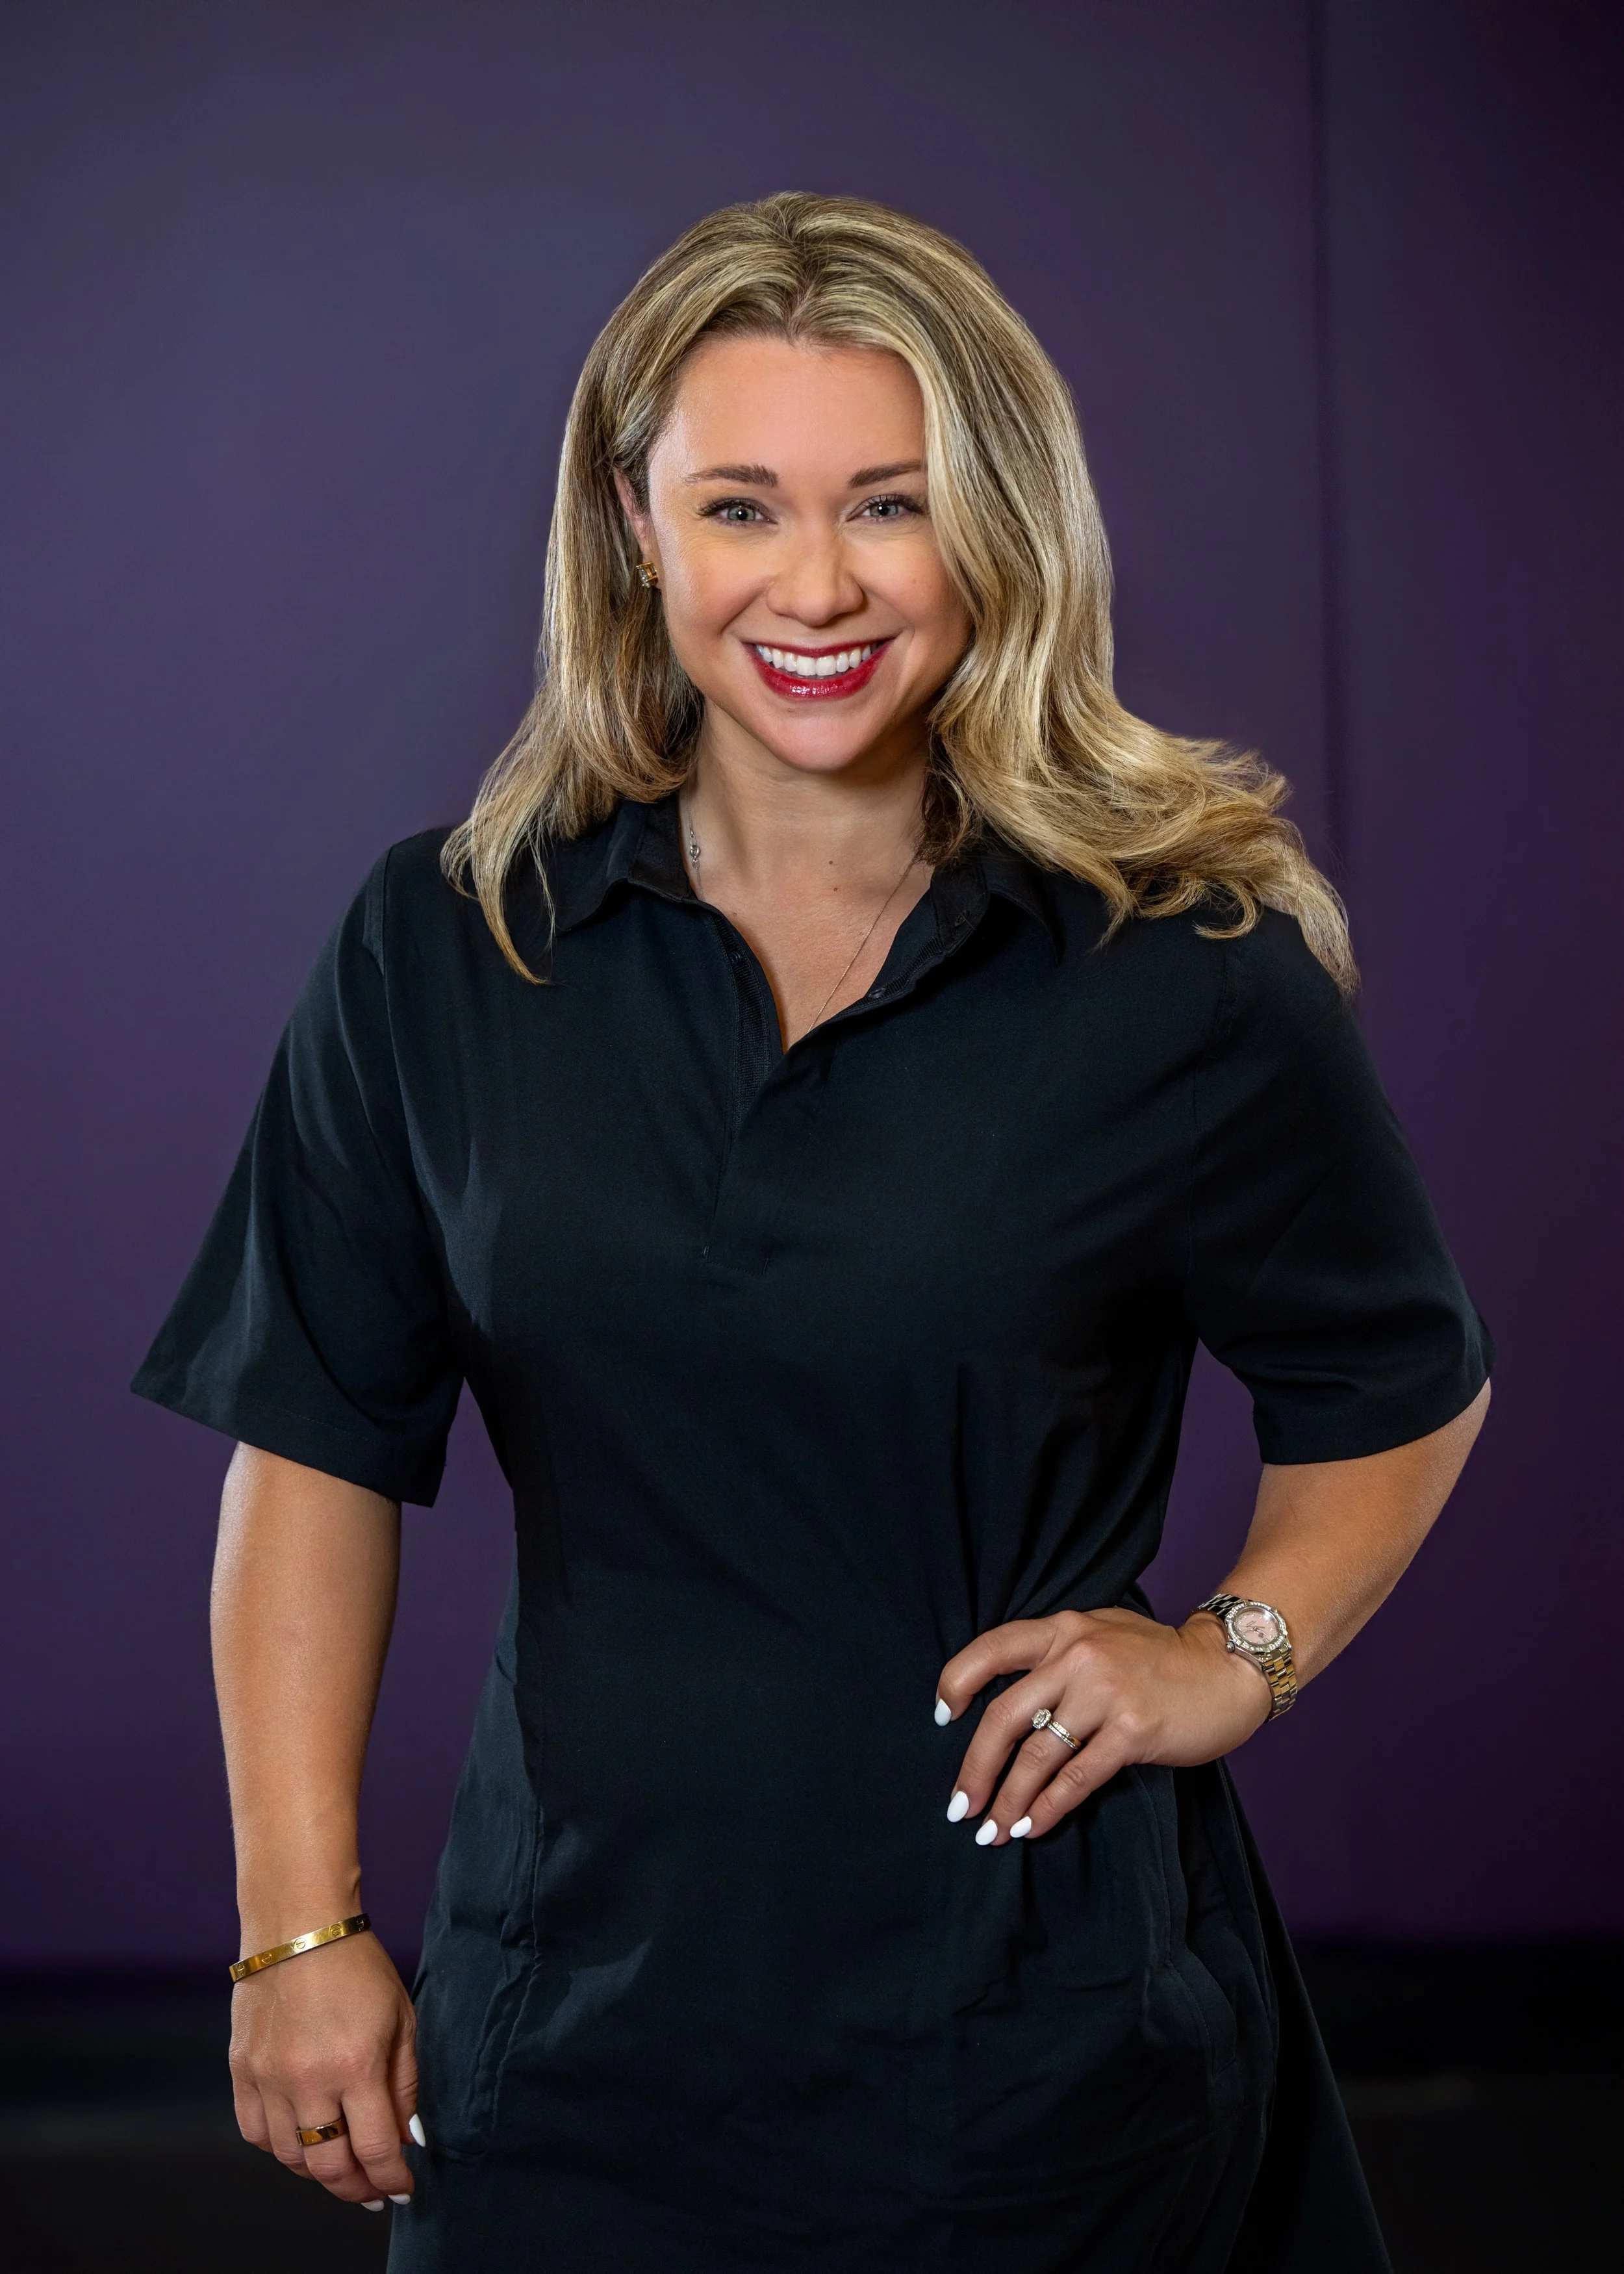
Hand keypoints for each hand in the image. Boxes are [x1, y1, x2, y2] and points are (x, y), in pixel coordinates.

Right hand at [229, 1929, 419, 2209]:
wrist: (299, 1926)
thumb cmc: (358, 1966)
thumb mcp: (400, 2018)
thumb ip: (404, 2083)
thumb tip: (407, 2139)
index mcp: (356, 2064)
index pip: (375, 2149)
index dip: (392, 2179)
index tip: (402, 2189)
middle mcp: (308, 2078)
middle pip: (329, 2166)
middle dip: (356, 2189)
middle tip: (371, 2192)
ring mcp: (268, 2077)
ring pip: (290, 2158)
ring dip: (318, 2172)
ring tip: (339, 2166)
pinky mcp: (241, 2069)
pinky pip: (256, 2132)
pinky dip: (280, 2147)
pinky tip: (301, 2138)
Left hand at [935, 1607, 1270, 1845]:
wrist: (1226, 1668)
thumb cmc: (1160, 1658)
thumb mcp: (1101, 1634)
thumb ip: (1056, 1657)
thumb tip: (1008, 1708)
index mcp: (1063, 1629)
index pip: (990, 1649)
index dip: (956, 1684)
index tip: (942, 1718)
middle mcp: (1076, 1655)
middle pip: (1004, 1717)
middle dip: (976, 1768)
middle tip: (960, 1806)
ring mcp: (1104, 1692)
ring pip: (1037, 1755)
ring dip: (1010, 1801)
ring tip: (994, 1831)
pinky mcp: (1132, 1730)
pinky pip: (1076, 1777)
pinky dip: (1049, 1807)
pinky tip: (1034, 1827)